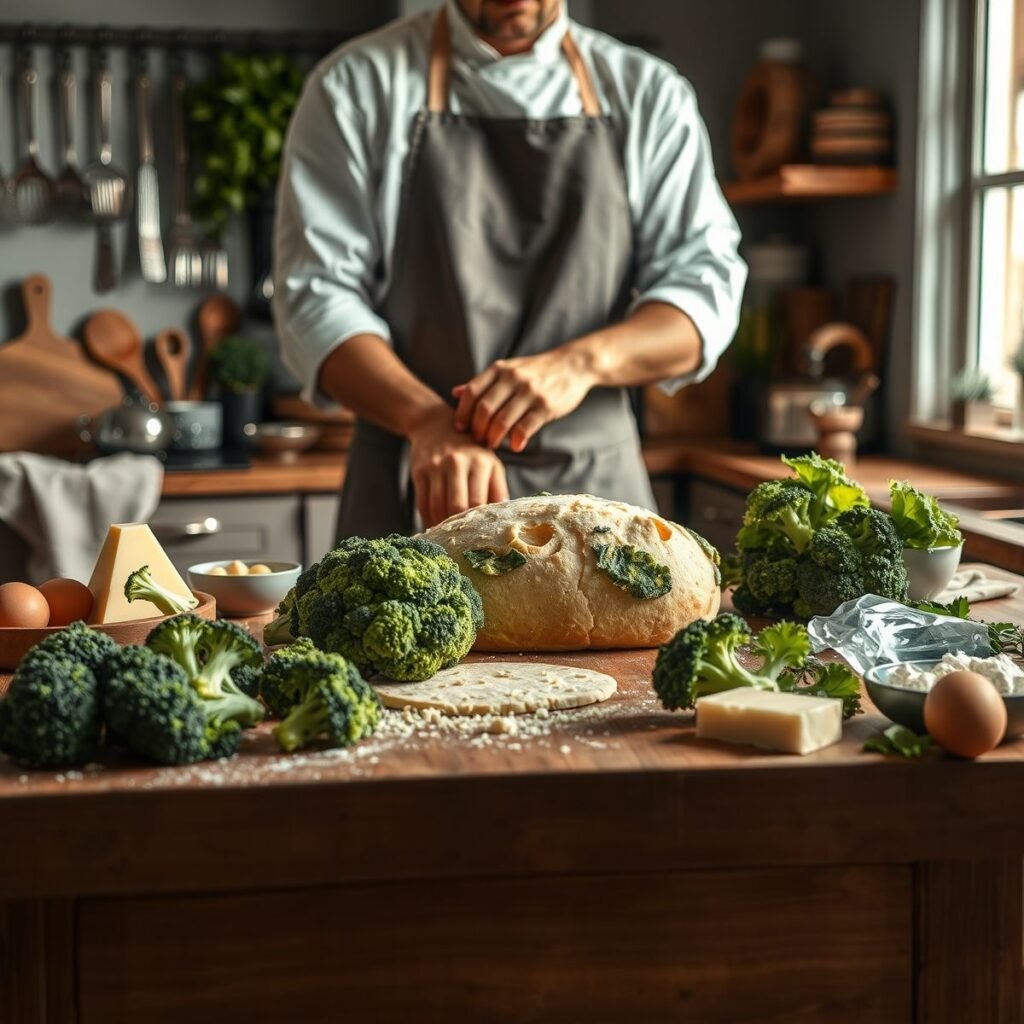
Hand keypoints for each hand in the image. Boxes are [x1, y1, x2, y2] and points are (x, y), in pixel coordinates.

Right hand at [408, 405, 508, 526]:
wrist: (436, 425)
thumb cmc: (470, 451)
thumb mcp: (490, 463)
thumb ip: (498, 489)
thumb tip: (504, 517)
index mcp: (479, 462)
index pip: (478, 501)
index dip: (476, 521)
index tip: (478, 534)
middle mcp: (457, 462)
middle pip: (456, 505)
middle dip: (458, 526)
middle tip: (461, 538)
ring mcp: (435, 466)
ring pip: (436, 506)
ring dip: (441, 524)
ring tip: (447, 533)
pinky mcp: (419, 470)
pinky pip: (422, 502)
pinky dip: (428, 517)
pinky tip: (434, 523)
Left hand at [452, 348, 595, 450]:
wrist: (572, 365)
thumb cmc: (535, 371)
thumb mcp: (508, 370)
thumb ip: (483, 383)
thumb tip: (455, 393)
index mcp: (499, 369)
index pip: (472, 392)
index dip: (463, 413)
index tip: (460, 428)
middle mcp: (512, 379)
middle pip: (484, 409)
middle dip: (477, 429)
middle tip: (478, 441)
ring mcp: (530, 392)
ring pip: (503, 421)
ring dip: (494, 438)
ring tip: (493, 444)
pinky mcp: (546, 405)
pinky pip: (525, 427)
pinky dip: (517, 441)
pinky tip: (515, 446)